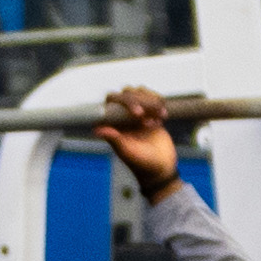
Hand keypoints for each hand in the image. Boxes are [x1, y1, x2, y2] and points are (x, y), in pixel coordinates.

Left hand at [99, 84, 178, 200]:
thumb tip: (97, 130)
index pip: (112, 102)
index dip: (125, 102)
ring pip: (140, 92)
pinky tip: (162, 118)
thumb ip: (114, 140)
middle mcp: (123, 117)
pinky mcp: (151, 113)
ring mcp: (137, 113)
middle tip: (150, 118)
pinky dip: (158, 103)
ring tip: (159, 118)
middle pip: (127, 94)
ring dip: (151, 101)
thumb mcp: (128, 153)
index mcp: (113, 124)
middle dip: (141, 100)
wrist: (161, 168)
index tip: (139, 113)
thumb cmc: (142, 163)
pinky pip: (153, 98)